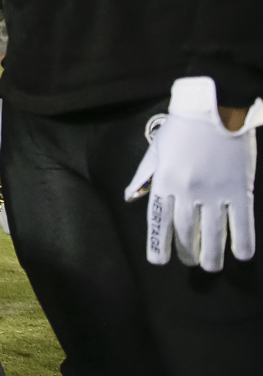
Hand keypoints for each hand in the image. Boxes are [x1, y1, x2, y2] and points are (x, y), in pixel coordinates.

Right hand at [0, 99, 9, 233]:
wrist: (16, 116)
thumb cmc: (2, 131)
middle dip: (2, 215)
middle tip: (9, 232)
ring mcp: (8, 171)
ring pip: (7, 195)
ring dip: (12, 209)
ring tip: (19, 226)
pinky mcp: (20, 168)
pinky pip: (16, 187)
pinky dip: (19, 198)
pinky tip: (28, 207)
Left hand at [125, 76, 262, 271]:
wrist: (215, 109)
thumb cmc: (182, 128)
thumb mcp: (156, 150)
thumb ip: (144, 176)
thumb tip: (132, 197)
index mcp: (164, 180)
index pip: (158, 219)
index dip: (158, 243)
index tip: (158, 261)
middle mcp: (187, 190)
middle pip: (185, 229)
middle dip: (186, 250)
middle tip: (190, 260)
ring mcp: (215, 192)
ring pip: (212, 233)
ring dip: (211, 254)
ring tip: (210, 266)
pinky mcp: (239, 189)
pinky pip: (242, 223)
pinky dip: (242, 242)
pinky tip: (241, 255)